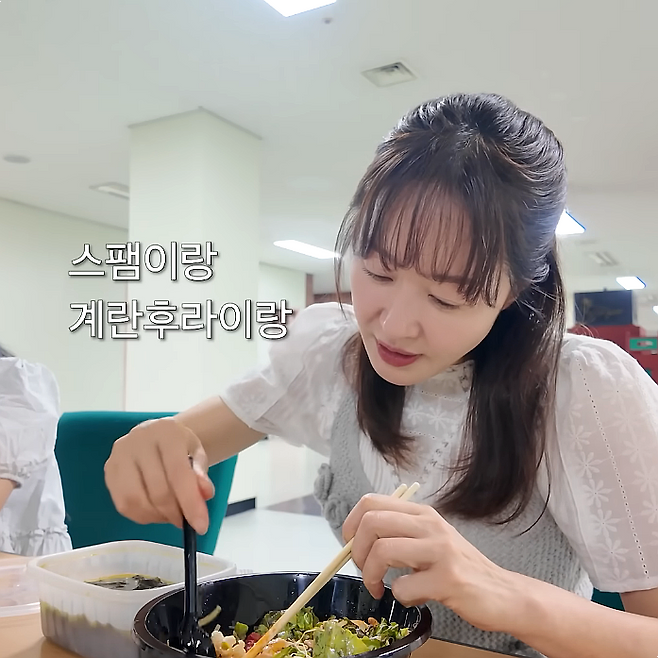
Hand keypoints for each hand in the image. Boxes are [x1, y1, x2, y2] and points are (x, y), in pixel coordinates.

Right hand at [104, 417, 214, 533]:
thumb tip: (205, 494)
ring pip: (136, 500)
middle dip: (174, 513)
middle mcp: (139, 440)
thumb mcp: (197, 454)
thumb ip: (201, 474)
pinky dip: (141, 516)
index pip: (178, 472)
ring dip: (156, 516)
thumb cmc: (180, 446)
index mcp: (166, 432)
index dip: (190, 503)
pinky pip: (123, 504)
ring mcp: (119, 454)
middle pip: (157, 490)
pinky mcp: (109, 470)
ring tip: (170, 514)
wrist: (158, 435)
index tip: (201, 527)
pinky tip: (154, 511)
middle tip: (185, 521)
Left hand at [342, 494, 518, 632]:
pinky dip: (400, 597)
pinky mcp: (448, 578)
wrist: (503, 593)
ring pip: (383, 550)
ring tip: (379, 589)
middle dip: (356, 551)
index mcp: (422, 513)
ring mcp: (440, 550)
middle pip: (371, 522)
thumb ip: (400, 534)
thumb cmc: (460, 568)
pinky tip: (414, 598)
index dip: (351, 524)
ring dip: (371, 576)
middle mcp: (430, 525)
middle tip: (364, 571)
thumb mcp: (430, 540)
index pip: (371, 502)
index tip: (351, 547)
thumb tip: (356, 541)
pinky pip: (403, 587)